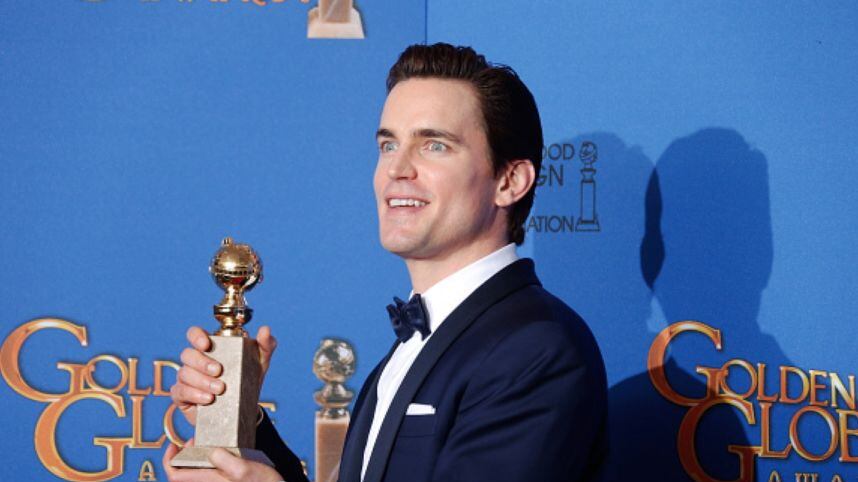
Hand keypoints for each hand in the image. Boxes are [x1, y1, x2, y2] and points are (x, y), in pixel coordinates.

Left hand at [163, 440, 283, 481]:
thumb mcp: (245, 469)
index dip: (169, 459)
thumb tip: (211, 451)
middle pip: (183, 474)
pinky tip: (222, 454)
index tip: (174, 444)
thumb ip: (226, 460)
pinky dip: (209, 462)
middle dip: (183, 456)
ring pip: (196, 473)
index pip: (175, 475)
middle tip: (194, 440)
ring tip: (208, 445)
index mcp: (209, 481)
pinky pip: (209, 474)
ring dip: (196, 458)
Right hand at [170, 325, 276, 424]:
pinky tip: (208, 399)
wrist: (244, 409)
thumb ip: (266, 344)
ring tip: (219, 389)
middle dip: (202, 362)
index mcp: (210, 348)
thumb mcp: (260, 362)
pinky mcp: (182, 396)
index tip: (206, 344)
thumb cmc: (248, 379)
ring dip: (201, 380)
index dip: (196, 336)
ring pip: (184, 373)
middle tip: (219, 371)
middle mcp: (195, 361)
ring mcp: (187, 378)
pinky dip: (194, 394)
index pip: (194, 334)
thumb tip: (265, 330)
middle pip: (187, 354)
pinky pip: (180, 391)